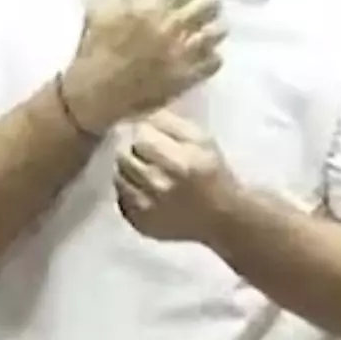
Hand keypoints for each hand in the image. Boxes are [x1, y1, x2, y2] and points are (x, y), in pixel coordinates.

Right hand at [60, 0, 225, 132]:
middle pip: (206, 7)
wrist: (94, 92)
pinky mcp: (185, 79)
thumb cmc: (96, 46)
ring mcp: (180, 55)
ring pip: (214, 33)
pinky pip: (213, 63)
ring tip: (218, 25)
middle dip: (213, 0)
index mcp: (151, 8)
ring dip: (217, 26)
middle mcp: (170, 28)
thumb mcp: (102, 6)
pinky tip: (212, 54)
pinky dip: (215, 56)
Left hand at [116, 110, 239, 243]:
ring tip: (147, 173)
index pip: (140, 136)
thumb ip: (170, 123)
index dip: (145, 134)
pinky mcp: (139, 223)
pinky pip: (120, 198)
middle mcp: (159, 185)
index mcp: (179, 162)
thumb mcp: (202, 140)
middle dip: (134, 152)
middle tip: (149, 156)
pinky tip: (146, 191)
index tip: (153, 138)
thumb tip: (141, 116)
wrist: (222, 218)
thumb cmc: (213, 173)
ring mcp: (147, 208)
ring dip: (129, 171)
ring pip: (118, 176)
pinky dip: (130, 192)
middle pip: (124, 155)